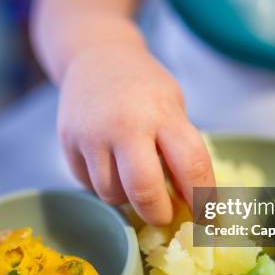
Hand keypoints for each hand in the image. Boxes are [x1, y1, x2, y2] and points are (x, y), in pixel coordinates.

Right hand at [57, 43, 214, 224]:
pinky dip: (103, 182)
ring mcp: (91, 135)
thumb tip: (191, 201)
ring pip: (112, 194)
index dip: (203, 199)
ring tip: (132, 177)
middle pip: (144, 192)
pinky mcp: (67, 142)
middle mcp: (125, 125)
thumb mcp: (172, 106)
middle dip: (159, 213)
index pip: (190, 166)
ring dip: (127, 197)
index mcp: (162, 113)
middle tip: (165, 215)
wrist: (95, 56)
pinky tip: (109, 163)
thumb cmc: (143, 87)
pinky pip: (88, 183)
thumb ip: (179, 149)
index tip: (207, 218)